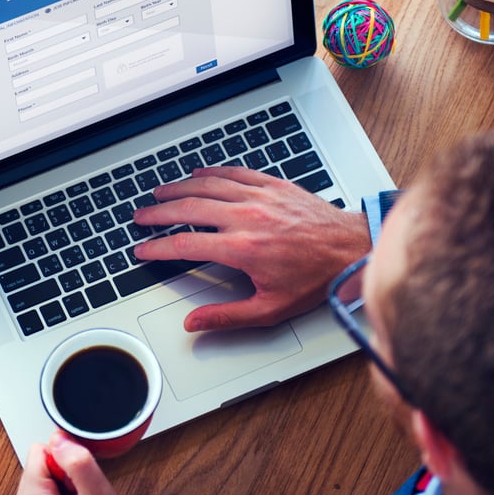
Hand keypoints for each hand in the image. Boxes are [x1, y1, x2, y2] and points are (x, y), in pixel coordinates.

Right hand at [132, 166, 370, 330]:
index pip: (185, 244)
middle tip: (141, 217)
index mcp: (242, 248)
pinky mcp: (272, 185)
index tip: (143, 250)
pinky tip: (197, 174)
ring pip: (206, 186)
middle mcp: (247, 217)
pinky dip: (210, 172)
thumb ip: (227, 316)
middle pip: (188, 208)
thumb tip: (195, 323)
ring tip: (159, 193)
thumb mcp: (271, 308)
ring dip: (178, 188)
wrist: (352, 249)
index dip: (157, 248)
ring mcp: (259, 197)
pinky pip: (233, 173)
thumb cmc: (317, 278)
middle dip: (158, 213)